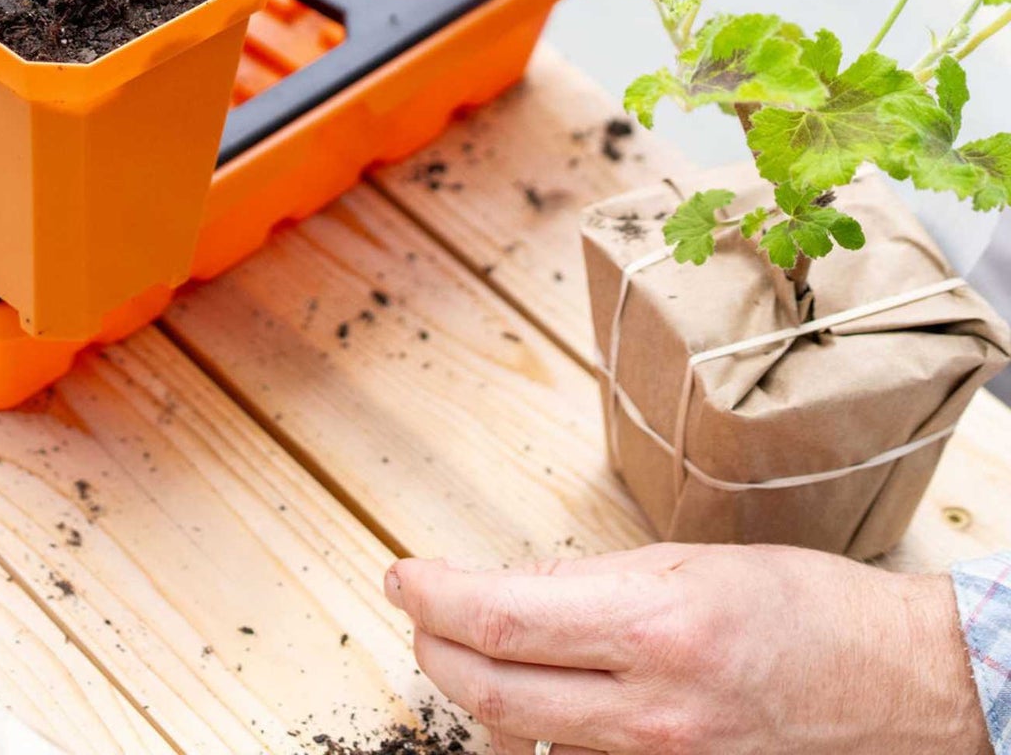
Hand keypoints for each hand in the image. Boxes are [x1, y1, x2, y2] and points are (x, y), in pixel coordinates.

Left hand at [385, 542, 988, 754]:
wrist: (895, 687)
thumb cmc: (803, 610)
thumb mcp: (685, 564)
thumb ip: (590, 583)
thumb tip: (509, 589)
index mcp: (651, 629)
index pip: (498, 619)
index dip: (432, 597)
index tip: (403, 575)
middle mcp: (650, 711)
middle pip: (490, 691)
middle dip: (432, 648)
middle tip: (418, 611)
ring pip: (523, 735)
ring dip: (477, 688)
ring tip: (465, 644)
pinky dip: (536, 729)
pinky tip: (530, 695)